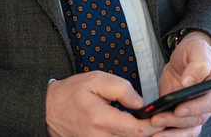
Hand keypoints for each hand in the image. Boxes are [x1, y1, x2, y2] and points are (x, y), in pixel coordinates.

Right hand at [45, 71, 160, 136]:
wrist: (50, 110)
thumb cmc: (71, 94)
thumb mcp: (95, 79)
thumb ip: (120, 88)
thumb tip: (140, 103)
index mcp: (100, 119)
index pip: (136, 130)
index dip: (153, 125)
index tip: (160, 116)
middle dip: (150, 131)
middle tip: (157, 118)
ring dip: (139, 134)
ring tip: (144, 122)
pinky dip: (128, 135)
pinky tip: (130, 128)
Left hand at [151, 32, 210, 135]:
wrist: (186, 57)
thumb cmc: (196, 52)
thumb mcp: (199, 49)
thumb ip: (198, 64)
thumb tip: (189, 81)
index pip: (210, 103)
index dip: (195, 108)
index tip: (179, 109)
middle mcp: (209, 104)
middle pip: (196, 119)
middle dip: (176, 121)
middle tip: (157, 119)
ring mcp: (196, 111)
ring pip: (188, 128)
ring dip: (172, 132)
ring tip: (154, 133)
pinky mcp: (183, 114)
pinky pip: (178, 128)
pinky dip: (168, 132)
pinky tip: (154, 133)